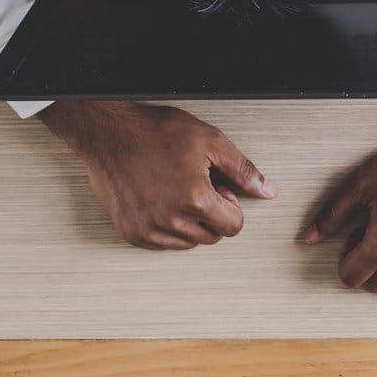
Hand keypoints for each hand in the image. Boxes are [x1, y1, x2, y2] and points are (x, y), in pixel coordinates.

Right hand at [39, 99, 275, 249]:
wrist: (109, 133)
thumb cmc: (155, 132)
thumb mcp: (210, 141)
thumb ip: (242, 170)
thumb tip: (267, 191)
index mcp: (195, 200)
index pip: (233, 227)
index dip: (230, 205)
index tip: (218, 188)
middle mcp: (170, 221)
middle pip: (211, 237)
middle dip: (211, 214)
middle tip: (197, 185)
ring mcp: (148, 230)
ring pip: (188, 243)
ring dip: (190, 222)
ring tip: (177, 190)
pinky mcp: (131, 233)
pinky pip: (162, 244)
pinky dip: (167, 228)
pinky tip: (161, 200)